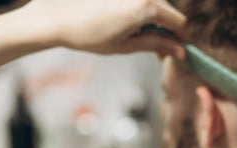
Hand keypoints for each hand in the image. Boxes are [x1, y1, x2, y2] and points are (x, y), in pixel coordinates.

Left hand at [18, 0, 186, 57]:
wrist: (55, 17)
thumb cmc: (88, 34)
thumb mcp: (126, 46)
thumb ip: (157, 46)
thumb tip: (179, 51)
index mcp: (147, 8)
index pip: (179, 23)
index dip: (181, 40)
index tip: (178, 53)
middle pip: (169, 13)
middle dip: (168, 32)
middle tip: (158, 52)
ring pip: (156, 6)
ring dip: (155, 23)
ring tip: (140, 39)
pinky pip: (141, 1)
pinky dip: (141, 13)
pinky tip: (128, 25)